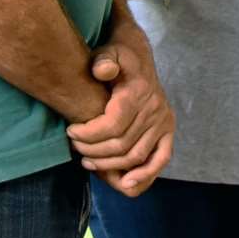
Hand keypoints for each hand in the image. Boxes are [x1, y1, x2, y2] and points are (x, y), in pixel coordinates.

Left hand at [68, 22, 174, 196]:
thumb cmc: (118, 58)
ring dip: (110, 166)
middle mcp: (155, 110)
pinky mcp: (168, 132)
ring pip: (135, 156)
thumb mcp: (108, 52)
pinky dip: (146, 175)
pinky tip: (126, 185)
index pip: (112, 126)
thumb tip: (102, 71)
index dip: (88, 134)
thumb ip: (104, 60)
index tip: (70, 131)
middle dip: (93, 151)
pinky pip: (160, 159)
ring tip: (88, 162)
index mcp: (139, 93)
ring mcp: (163, 123)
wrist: (139, 59)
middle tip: (75, 148)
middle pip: (121, 145)